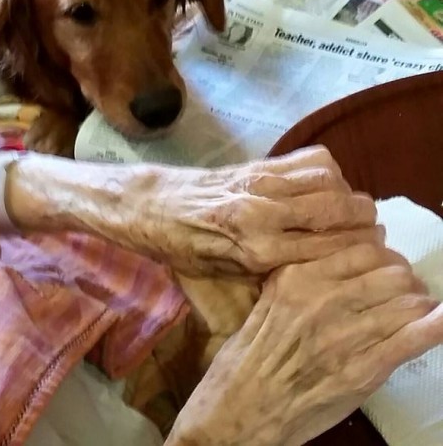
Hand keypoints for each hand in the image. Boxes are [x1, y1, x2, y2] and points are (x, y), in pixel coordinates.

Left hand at [114, 146, 380, 275]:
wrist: (148, 207)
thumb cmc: (183, 249)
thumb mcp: (224, 278)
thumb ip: (271, 274)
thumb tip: (320, 270)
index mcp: (257, 252)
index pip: (330, 247)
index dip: (358, 248)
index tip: (371, 250)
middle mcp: (264, 215)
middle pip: (338, 209)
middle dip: (362, 219)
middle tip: (366, 228)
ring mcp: (260, 184)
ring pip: (329, 180)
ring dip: (346, 193)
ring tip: (344, 207)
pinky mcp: (255, 164)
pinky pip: (307, 160)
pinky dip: (325, 172)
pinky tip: (319, 185)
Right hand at [167, 243, 442, 445]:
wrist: (240, 412)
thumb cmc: (245, 359)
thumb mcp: (264, 302)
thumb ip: (299, 280)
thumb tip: (340, 260)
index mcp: (296, 277)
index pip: (361, 249)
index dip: (382, 255)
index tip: (385, 263)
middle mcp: (322, 298)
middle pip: (391, 272)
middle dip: (405, 278)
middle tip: (403, 289)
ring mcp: (345, 335)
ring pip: (407, 301)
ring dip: (420, 303)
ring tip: (417, 308)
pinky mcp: (362, 371)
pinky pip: (411, 340)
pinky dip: (433, 327)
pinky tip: (439, 320)